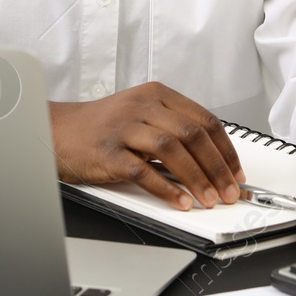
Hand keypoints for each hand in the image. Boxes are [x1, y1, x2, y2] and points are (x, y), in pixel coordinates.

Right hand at [50, 81, 245, 210]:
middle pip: (193, 134)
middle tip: (230, 191)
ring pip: (172, 150)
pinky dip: (166, 189)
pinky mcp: (108, 152)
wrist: (58, 131)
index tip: (237, 172)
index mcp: (156, 94)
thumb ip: (173, 128)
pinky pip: (143, 171)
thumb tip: (212, 161)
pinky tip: (180, 201)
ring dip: (197, 179)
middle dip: (218, 167)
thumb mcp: (141, 114)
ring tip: (210, 199)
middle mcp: (142, 106)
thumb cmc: (102, 126)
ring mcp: (124, 128)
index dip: (226, 149)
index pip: (204, 120)